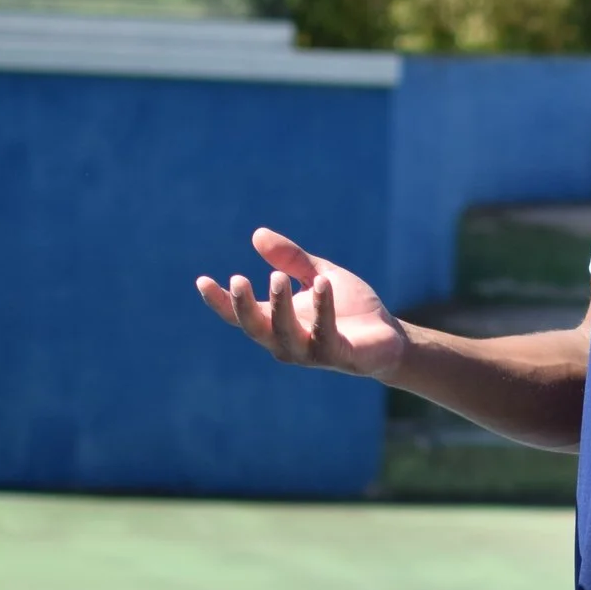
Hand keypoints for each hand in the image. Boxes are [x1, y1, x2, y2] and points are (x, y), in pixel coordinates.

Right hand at [195, 227, 405, 378]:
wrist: (388, 336)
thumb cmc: (350, 308)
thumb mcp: (317, 275)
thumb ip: (290, 258)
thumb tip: (258, 234)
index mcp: (277, 322)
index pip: (240, 315)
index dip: (220, 301)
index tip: (202, 280)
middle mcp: (287, 342)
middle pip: (255, 327)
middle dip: (244, 306)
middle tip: (237, 279)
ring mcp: (310, 353)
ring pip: (284, 334)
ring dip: (279, 306)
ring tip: (277, 276)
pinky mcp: (338, 355)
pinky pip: (325, 333)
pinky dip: (322, 308)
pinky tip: (321, 284)